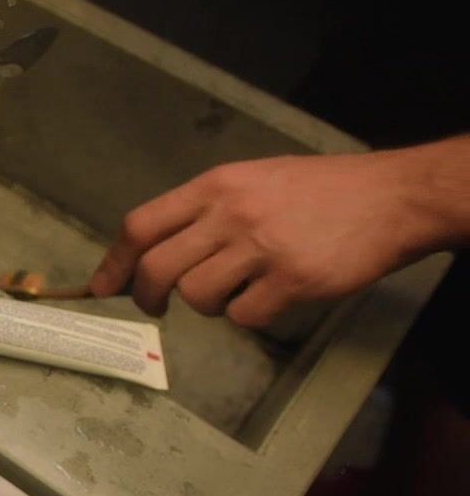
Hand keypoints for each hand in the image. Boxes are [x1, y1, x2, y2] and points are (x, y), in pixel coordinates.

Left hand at [88, 146, 456, 327]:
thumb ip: (205, 210)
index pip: (141, 224)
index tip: (103, 286)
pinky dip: (247, 315)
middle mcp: (231, 214)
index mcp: (216, 185)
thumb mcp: (253, 180)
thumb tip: (154, 250)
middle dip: (145, 296)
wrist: (392, 197)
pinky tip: (269, 297)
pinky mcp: (293, 280)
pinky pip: (243, 315)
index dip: (115, 261)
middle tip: (155, 307)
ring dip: (205, 305)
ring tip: (232, 291)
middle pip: (157, 267)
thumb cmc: (319, 189)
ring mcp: (262, 247)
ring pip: (197, 296)